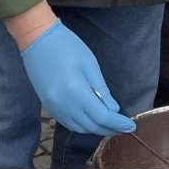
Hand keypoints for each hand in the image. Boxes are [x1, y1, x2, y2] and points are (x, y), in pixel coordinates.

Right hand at [20, 21, 137, 137]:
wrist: (36, 39)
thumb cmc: (66, 45)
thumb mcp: (89, 63)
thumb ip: (101, 89)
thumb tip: (113, 109)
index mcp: (75, 91)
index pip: (101, 117)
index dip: (118, 124)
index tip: (131, 125)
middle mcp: (63, 104)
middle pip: (91, 126)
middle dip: (110, 129)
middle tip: (124, 128)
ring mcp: (53, 107)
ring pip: (79, 128)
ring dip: (96, 129)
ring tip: (111, 126)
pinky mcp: (48, 106)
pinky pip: (68, 123)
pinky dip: (82, 126)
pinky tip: (92, 121)